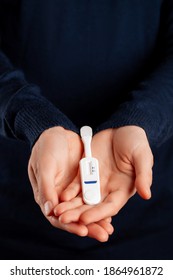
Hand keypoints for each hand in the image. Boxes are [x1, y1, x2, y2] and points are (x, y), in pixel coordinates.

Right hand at [28, 126, 112, 240]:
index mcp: (46, 195)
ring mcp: (72, 189)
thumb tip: (50, 210)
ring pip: (85, 208)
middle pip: (74, 216)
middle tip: (103, 235)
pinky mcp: (83, 181)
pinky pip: (92, 195)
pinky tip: (110, 212)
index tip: (83, 230)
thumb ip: (47, 186)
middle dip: (88, 226)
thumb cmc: (46, 147)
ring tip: (109, 228)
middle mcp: (59, 196)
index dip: (69, 225)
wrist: (56, 132)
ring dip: (96, 218)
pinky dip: (99, 203)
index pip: (57, 217)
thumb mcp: (45, 165)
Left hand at [55, 126, 152, 225]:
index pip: (109, 206)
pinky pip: (75, 184)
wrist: (121, 128)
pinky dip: (68, 191)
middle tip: (63, 219)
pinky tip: (59, 196)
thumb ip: (143, 175)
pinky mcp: (85, 172)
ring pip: (81, 198)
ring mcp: (95, 181)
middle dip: (78, 214)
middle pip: (91, 206)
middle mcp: (107, 189)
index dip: (97, 214)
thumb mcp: (142, 157)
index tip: (84, 219)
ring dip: (69, 206)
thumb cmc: (136, 143)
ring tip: (56, 211)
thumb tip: (146, 194)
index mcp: (122, 190)